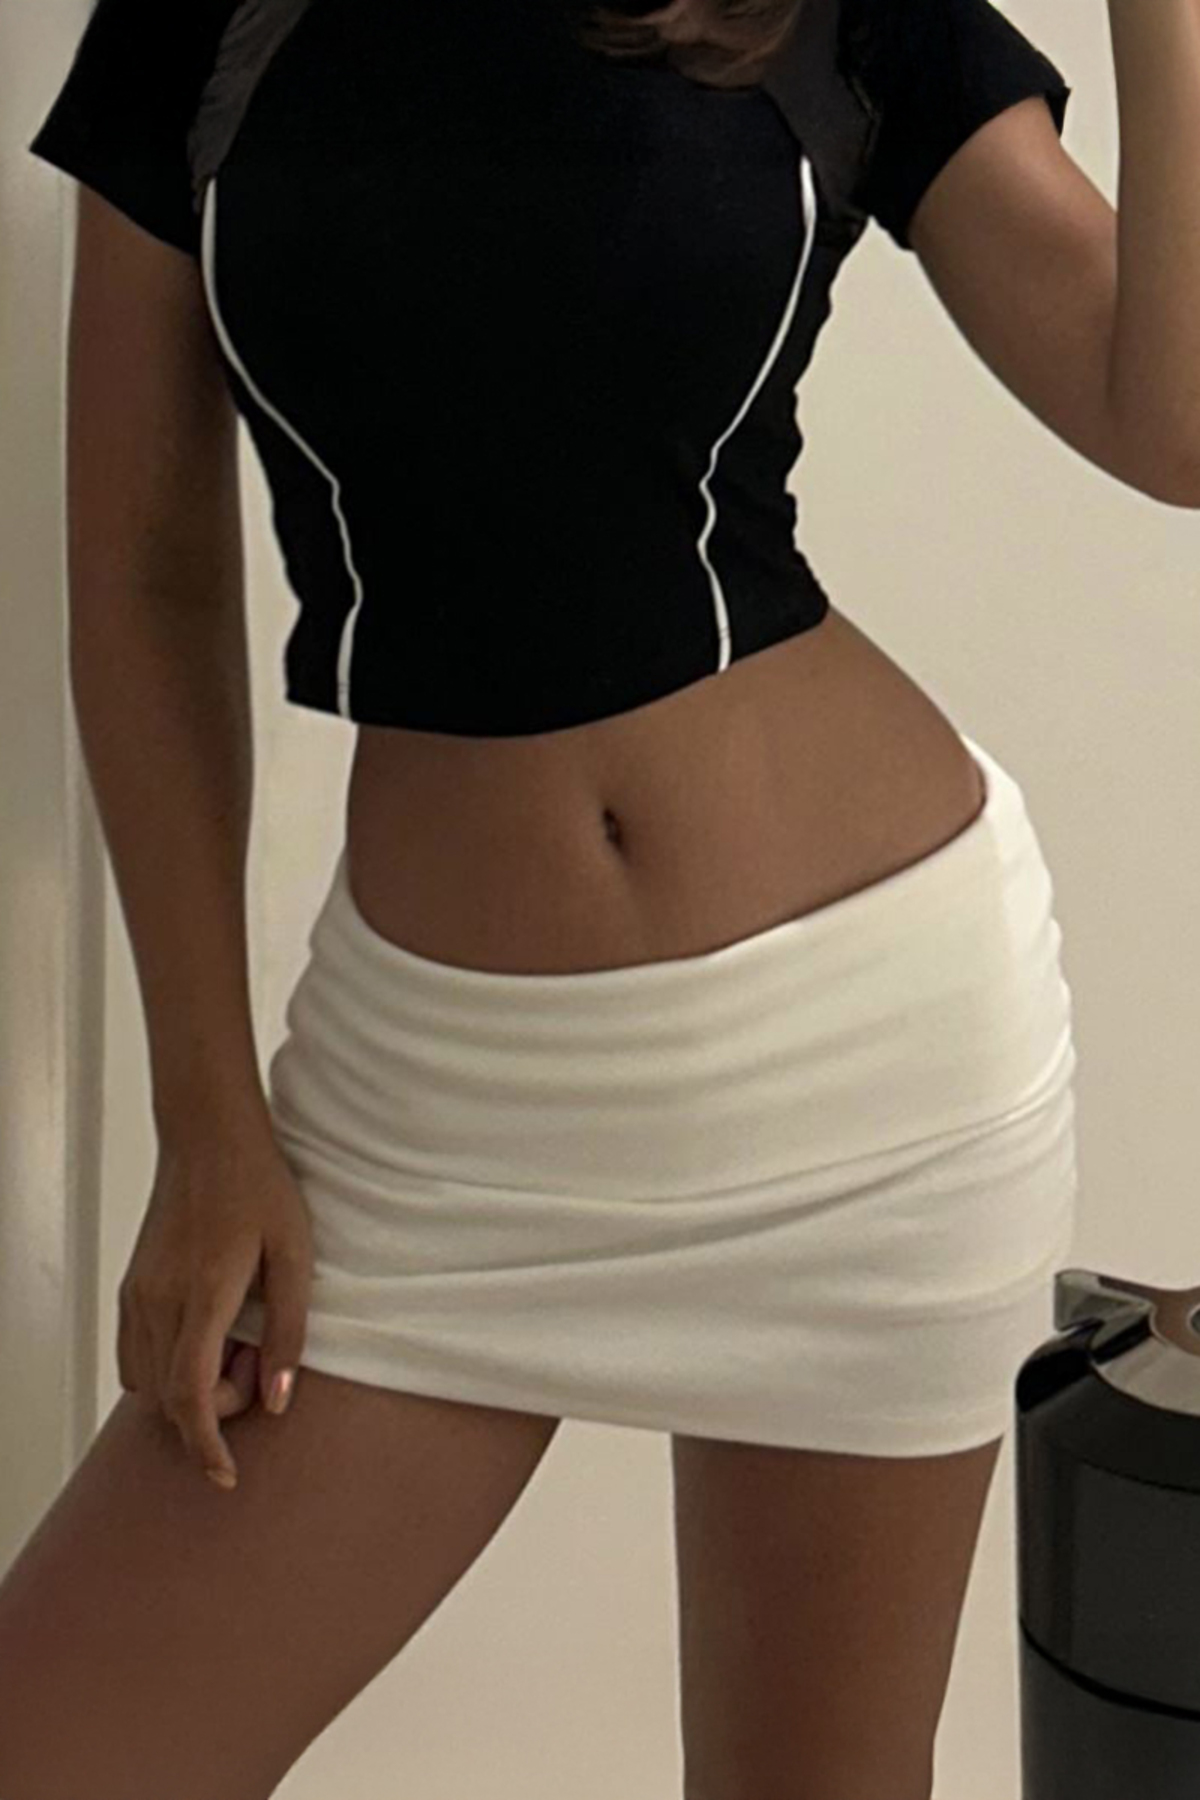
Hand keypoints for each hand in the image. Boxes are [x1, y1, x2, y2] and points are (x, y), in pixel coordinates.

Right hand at [117, 1127, 313, 1490]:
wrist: (209, 1137)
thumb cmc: (260, 1188)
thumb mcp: (296, 1256)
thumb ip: (289, 1332)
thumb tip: (277, 1400)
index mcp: (203, 1296)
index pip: (191, 1397)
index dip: (207, 1446)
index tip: (225, 1476)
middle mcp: (158, 1302)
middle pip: (169, 1400)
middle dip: (212, 1410)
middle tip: (257, 1363)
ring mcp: (137, 1295)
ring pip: (145, 1383)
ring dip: (188, 1390)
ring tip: (236, 1343)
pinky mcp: (131, 1287)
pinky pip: (135, 1354)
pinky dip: (166, 1369)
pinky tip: (208, 1336)